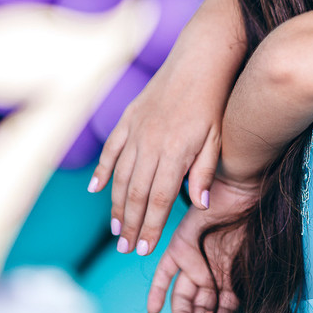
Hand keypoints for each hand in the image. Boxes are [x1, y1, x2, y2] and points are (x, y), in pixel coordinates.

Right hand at [89, 64, 223, 254]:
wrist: (199, 62)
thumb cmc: (213, 102)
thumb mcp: (217, 139)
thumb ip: (204, 173)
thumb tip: (200, 205)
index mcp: (175, 153)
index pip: (160, 200)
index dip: (151, 226)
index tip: (145, 249)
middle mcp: (151, 145)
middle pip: (136, 194)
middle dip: (131, 225)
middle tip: (126, 249)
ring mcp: (136, 131)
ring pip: (120, 177)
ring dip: (116, 206)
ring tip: (116, 230)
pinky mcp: (128, 119)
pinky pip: (111, 150)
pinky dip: (101, 171)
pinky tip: (95, 190)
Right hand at [147, 179, 259, 312]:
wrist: (247, 188)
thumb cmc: (218, 199)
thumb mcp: (193, 230)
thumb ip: (190, 260)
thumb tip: (201, 287)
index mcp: (181, 249)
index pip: (164, 276)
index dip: (157, 293)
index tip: (152, 311)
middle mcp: (198, 263)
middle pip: (187, 297)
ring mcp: (217, 268)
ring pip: (208, 303)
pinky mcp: (236, 272)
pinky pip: (228, 299)